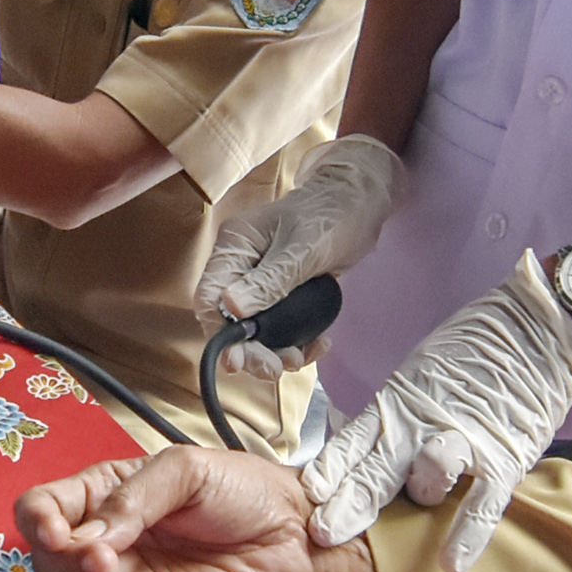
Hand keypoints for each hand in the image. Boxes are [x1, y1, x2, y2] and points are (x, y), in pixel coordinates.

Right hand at [18, 448, 367, 571]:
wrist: (295, 533)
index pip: (42, 510)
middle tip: (103, 559)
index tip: (62, 531)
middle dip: (61, 563)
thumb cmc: (243, 490)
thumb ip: (134, 497)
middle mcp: (104, 546)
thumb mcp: (187, 470)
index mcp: (104, 498)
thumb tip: (91, 536)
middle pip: (45, 562)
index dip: (39, 522)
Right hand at [193, 136, 403, 368]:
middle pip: (230, 320)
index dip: (219, 333)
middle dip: (250, 350)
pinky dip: (295, 342)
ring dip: (274, 351)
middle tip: (275, 369)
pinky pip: (279, 326)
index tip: (238, 361)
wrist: (362, 202)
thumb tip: (231, 308)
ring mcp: (263, 281)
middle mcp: (242, 266)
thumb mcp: (303, 249)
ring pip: (255, 329)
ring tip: (300, 358)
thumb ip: (270, 280)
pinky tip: (318, 345)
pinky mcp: (284, 293)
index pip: (209, 296)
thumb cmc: (333, 215)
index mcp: (236, 246)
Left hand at [300, 263, 571, 564]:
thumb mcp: (421, 375)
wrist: (538, 327)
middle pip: (376, 472)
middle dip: (348, 505)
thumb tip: (364, 450)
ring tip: (408, 514)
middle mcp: (421, 425)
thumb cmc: (478, 350)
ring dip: (416, 498)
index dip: (330, 471)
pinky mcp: (504, 457)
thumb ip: (396, 415)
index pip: (352, 443)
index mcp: (397, 405)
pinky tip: (451, 564)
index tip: (309, 495)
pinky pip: (482, 503)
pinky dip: (468, 535)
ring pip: (425, 481)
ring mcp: (463, 442)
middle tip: (323, 533)